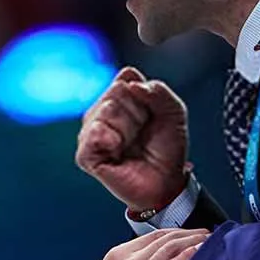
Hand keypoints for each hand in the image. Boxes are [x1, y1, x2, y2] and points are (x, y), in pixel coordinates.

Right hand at [76, 67, 189, 211]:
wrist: (166, 182)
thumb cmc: (167, 147)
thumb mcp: (174, 113)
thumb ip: (159, 91)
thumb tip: (132, 85)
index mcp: (120, 96)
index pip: (127, 77)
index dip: (145, 95)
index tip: (153, 115)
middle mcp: (102, 110)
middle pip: (117, 92)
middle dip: (138, 114)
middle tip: (142, 134)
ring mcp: (91, 131)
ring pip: (106, 110)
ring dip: (128, 129)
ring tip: (130, 145)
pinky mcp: (86, 153)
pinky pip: (93, 134)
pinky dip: (109, 139)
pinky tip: (117, 150)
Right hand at [82, 228, 208, 259]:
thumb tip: (155, 259)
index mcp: (118, 253)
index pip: (153, 236)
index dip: (176, 232)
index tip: (191, 233)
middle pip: (163, 240)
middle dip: (188, 234)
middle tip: (206, 233)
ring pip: (167, 251)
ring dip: (191, 243)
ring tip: (207, 241)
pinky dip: (183, 259)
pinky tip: (196, 253)